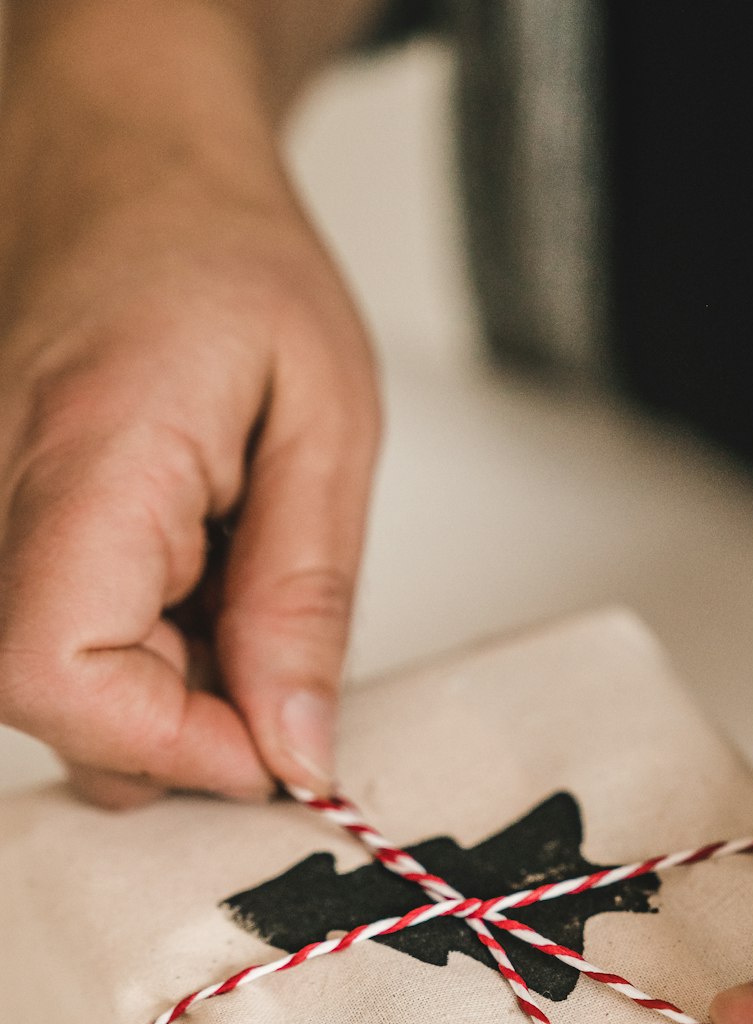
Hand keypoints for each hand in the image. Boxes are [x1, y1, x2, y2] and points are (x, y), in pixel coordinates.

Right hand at [0, 2, 379, 807]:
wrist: (126, 171)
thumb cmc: (225, 259)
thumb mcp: (326, 422)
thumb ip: (304, 598)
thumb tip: (290, 747)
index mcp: (86, 460)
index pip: (56, 675)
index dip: (174, 747)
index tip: (276, 745)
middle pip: (50, 708)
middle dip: (183, 729)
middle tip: (274, 649)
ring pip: (51, 692)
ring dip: (166, 689)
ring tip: (233, 579)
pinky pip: (52, 645)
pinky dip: (140, 651)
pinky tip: (192, 579)